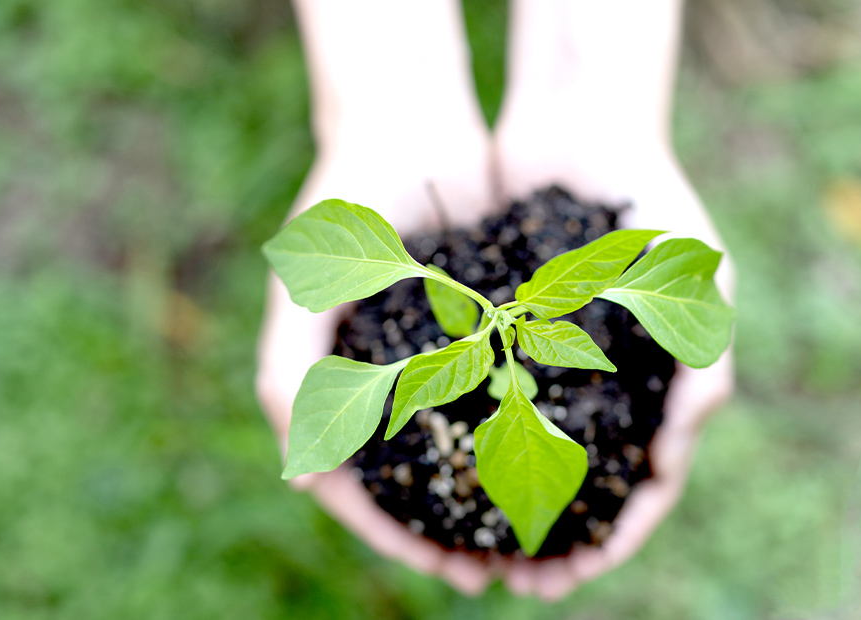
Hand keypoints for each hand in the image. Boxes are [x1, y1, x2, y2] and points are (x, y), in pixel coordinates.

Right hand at [256, 108, 506, 594]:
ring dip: (502, 493)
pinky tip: (568, 458)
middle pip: (425, 478)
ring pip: (475, 444)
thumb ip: (292, 380)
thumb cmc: (341, 207)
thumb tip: (305, 485)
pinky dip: (536, 428)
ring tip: (540, 534)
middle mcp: (393, 380)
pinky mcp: (493, 326)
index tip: (442, 567)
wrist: (405, 127)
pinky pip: (516, 390)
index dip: (397, 534)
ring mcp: (445, 356)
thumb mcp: (304, 295)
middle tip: (500, 574)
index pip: (363, 487)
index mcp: (341, 387)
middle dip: (458, 530)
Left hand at [489, 89, 734, 601]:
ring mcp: (535, 358)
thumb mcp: (696, 282)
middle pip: (570, 480)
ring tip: (470, 552)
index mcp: (645, 386)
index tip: (580, 573)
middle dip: (547, 536)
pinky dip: (457, 437)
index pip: (636, 484)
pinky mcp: (485, 330)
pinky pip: (468, 396)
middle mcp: (587, 381)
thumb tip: (674, 458)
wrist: (581, 126)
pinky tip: (434, 472)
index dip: (613, 534)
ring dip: (496, 503)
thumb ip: (702, 366)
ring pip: (513, 450)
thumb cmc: (652, 200)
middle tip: (517, 582)